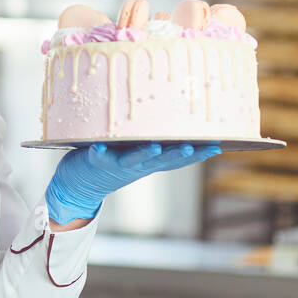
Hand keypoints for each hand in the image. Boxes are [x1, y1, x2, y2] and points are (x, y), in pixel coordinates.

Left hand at [45, 142, 221, 224]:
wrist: (79, 184)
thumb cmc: (113, 158)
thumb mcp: (137, 149)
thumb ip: (155, 137)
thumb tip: (177, 113)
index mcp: (151, 161)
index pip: (179, 158)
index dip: (198, 153)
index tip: (218, 145)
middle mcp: (138, 165)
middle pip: (162, 161)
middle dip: (177, 154)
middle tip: (193, 145)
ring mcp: (117, 164)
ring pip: (134, 160)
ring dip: (145, 154)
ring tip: (154, 147)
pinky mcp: (95, 160)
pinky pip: (98, 155)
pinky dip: (100, 151)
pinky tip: (99, 146)